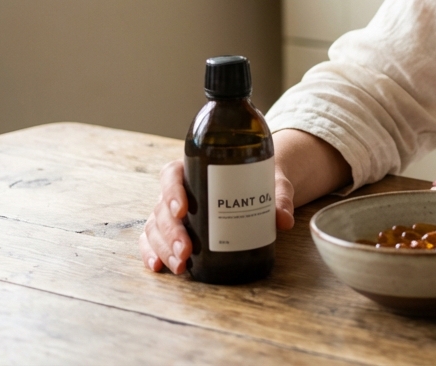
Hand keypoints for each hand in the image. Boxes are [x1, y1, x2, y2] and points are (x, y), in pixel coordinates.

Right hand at [139, 159, 295, 273]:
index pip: (172, 175)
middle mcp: (179, 190)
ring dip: (163, 247)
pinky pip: (153, 240)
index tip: (182, 209)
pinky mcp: (172, 229)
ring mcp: (172, 211)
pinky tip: (158, 267)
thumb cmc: (259, 179)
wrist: (258, 186)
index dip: (172, 192)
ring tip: (180, 266)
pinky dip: (152, 253)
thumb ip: (279, 197)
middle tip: (186, 251)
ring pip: (155, 227)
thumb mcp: (271, 182)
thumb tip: (284, 220)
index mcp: (196, 169)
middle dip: (171, 231)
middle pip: (162, 207)